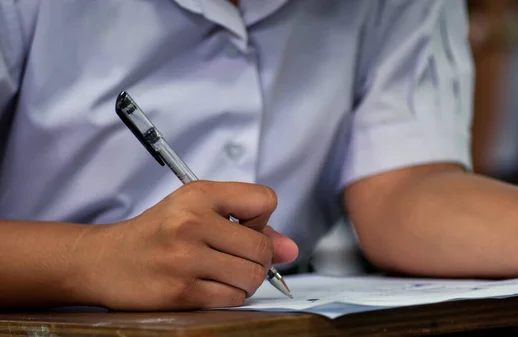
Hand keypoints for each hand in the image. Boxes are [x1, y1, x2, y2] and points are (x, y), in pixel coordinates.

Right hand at [76, 181, 297, 310]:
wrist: (103, 261)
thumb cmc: (157, 233)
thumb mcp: (197, 211)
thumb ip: (248, 224)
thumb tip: (291, 250)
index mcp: (199, 194)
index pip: (266, 199)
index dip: (260, 219)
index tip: (242, 226)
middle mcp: (192, 222)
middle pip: (263, 246)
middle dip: (257, 257)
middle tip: (233, 256)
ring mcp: (186, 258)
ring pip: (253, 275)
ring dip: (246, 279)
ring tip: (222, 271)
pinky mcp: (181, 291)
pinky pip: (233, 298)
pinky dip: (229, 295)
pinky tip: (209, 285)